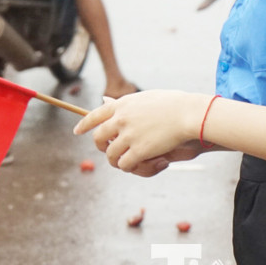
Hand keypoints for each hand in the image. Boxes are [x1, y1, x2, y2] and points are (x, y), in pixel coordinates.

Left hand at [73, 91, 205, 174]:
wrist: (188, 113)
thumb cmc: (172, 104)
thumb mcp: (144, 97)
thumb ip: (124, 102)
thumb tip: (104, 101)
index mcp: (122, 104)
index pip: (95, 115)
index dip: (84, 124)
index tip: (77, 131)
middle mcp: (121, 119)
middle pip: (99, 137)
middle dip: (100, 146)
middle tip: (106, 149)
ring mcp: (129, 135)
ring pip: (111, 155)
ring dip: (115, 160)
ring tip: (123, 161)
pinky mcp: (139, 151)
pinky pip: (124, 164)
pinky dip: (128, 167)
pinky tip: (134, 165)